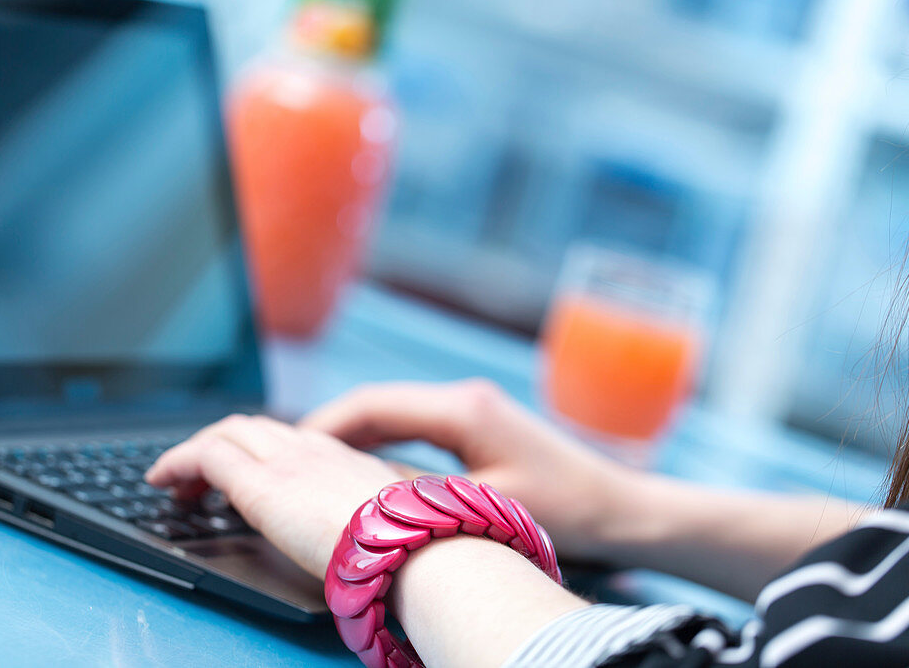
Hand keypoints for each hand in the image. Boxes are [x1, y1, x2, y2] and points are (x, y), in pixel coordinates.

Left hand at [144, 414, 401, 578]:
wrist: (413, 548)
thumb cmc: (413, 549)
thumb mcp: (388, 526)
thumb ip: (363, 521)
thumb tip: (348, 539)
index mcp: (346, 460)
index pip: (290, 439)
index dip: (259, 448)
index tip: (245, 470)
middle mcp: (313, 449)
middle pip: (253, 429)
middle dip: (222, 445)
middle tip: (199, 478)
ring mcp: (286, 461)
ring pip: (227, 433)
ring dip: (197, 453)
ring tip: (175, 482)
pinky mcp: (260, 484)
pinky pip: (205, 456)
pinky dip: (177, 462)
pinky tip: (161, 481)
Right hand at [300, 379, 637, 559]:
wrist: (624, 509)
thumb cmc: (568, 510)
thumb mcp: (483, 510)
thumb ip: (418, 496)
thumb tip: (354, 489)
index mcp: (462, 409)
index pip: (373, 406)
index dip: (324, 427)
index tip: (286, 451)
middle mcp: (462, 398)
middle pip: (376, 404)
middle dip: (328, 429)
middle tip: (284, 458)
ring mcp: (471, 407)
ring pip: (392, 413)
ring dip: (351, 436)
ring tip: (309, 464)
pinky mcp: (478, 424)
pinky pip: (412, 426)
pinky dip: (379, 444)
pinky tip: (359, 469)